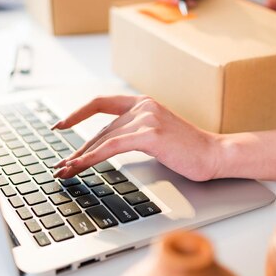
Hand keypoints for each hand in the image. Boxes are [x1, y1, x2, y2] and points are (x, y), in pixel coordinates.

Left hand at [51, 95, 222, 181]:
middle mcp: (143, 107)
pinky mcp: (150, 134)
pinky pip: (112, 147)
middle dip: (78, 150)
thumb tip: (107, 146)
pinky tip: (79, 167)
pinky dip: (91, 158)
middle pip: (101, 130)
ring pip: (103, 139)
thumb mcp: (157, 135)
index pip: (102, 103)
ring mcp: (147, 118)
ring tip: (65, 171)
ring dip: (80, 158)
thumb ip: (135, 133)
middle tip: (61, 165)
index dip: (78, 113)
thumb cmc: (189, 150)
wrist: (214, 154)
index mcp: (144, 103)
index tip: (61, 125)